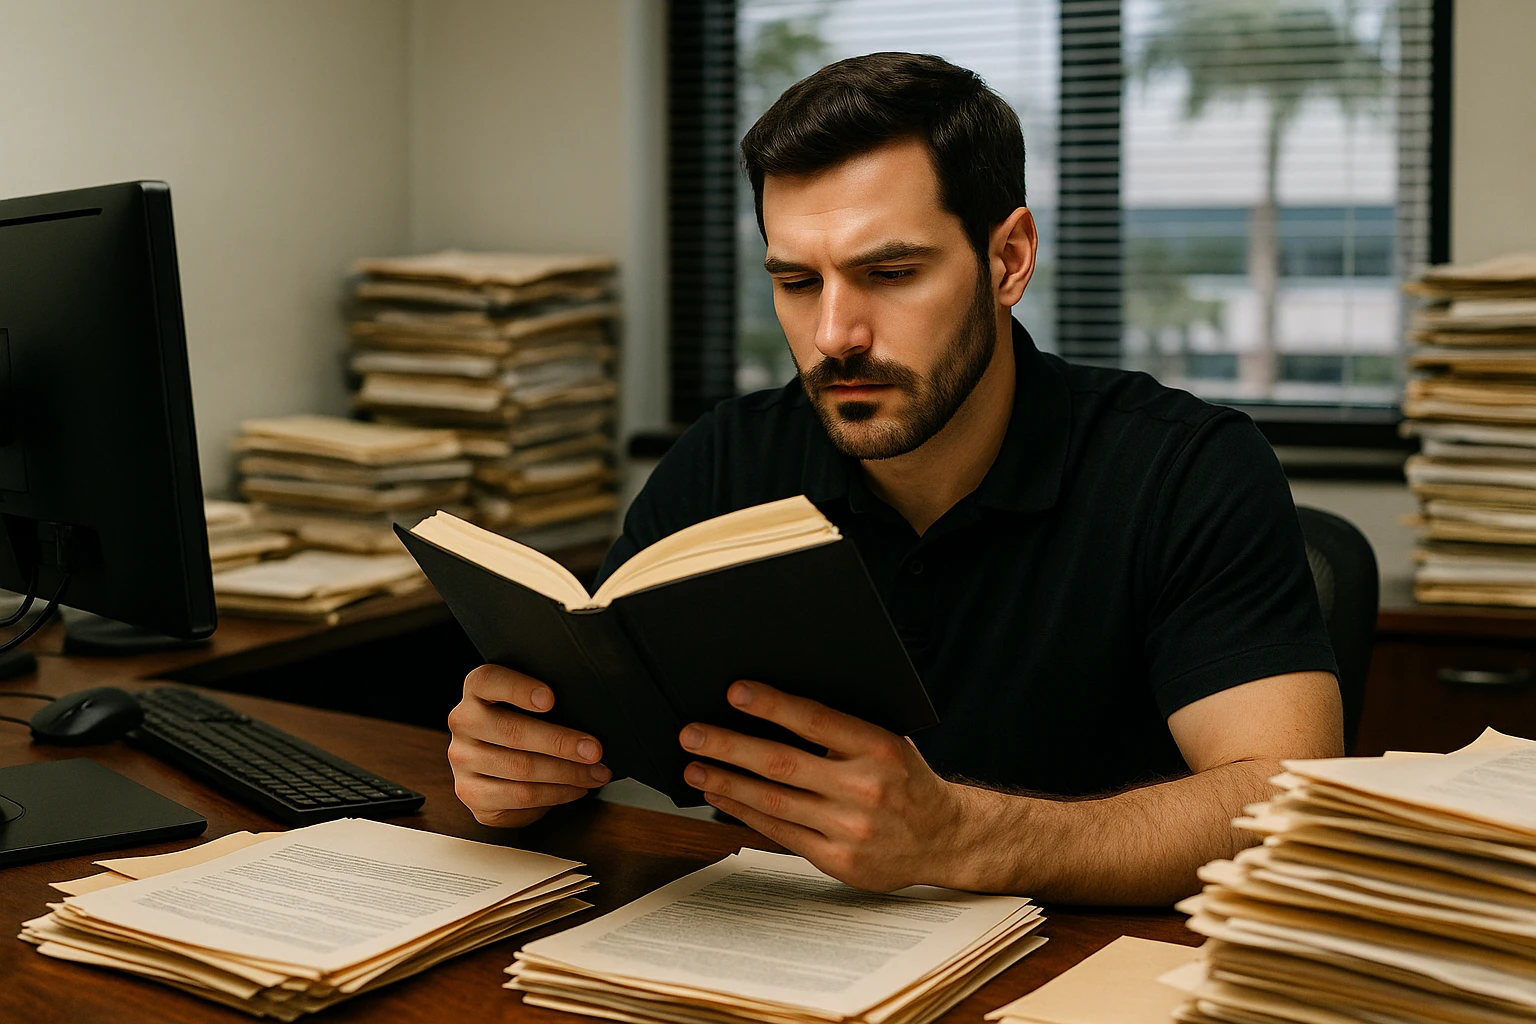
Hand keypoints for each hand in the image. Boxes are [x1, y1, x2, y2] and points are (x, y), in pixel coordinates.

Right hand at [446, 664, 611, 827]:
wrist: (496, 767)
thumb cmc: (523, 726)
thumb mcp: (531, 706)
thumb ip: (547, 702)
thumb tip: (591, 714)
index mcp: (476, 690)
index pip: (489, 680)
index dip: (518, 688)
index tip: (550, 699)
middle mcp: (463, 722)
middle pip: (512, 732)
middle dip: (561, 743)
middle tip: (594, 750)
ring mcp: (462, 759)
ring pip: (520, 768)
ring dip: (567, 773)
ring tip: (595, 773)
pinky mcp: (470, 793)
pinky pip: (519, 796)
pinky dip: (556, 794)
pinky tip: (576, 788)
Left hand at [679, 680, 973, 890]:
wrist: (946, 837)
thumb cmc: (906, 779)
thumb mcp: (889, 741)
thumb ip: (843, 729)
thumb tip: (775, 707)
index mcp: (879, 748)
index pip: (816, 720)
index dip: (772, 705)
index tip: (734, 692)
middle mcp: (865, 787)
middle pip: (783, 763)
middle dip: (730, 747)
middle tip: (692, 734)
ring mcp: (851, 828)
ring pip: (775, 801)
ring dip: (727, 784)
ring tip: (694, 768)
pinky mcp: (839, 860)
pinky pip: (782, 832)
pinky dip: (747, 813)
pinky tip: (723, 798)